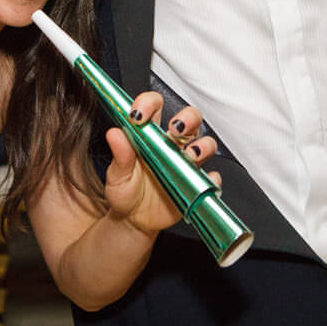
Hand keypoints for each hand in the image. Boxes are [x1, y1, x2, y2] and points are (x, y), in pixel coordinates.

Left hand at [102, 92, 219, 237]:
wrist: (134, 221)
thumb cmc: (125, 193)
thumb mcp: (117, 175)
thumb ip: (120, 154)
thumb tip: (115, 133)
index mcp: (150, 136)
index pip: (155, 107)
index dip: (149, 104)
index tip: (139, 115)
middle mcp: (171, 145)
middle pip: (190, 118)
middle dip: (188, 118)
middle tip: (175, 128)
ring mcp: (186, 163)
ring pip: (206, 143)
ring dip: (202, 145)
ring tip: (189, 155)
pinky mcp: (196, 182)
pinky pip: (211, 177)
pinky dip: (211, 178)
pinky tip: (200, 181)